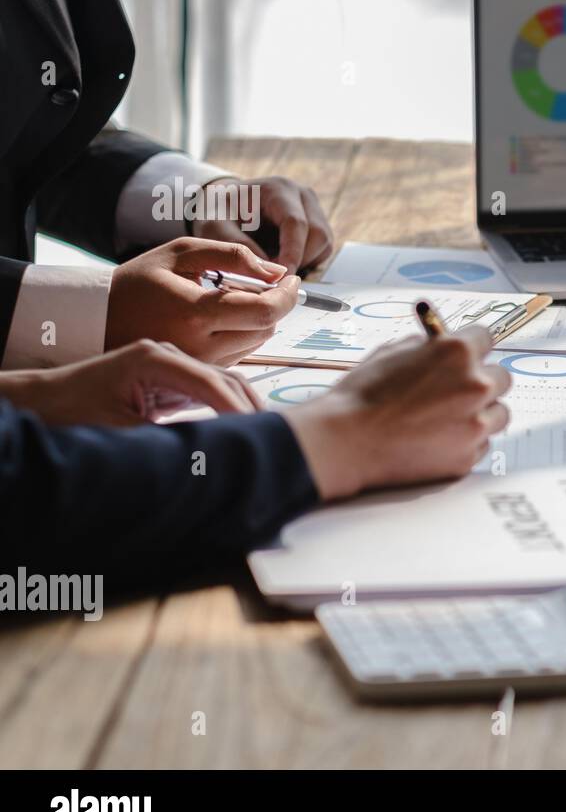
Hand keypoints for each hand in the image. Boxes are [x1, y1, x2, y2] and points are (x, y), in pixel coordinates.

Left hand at [0, 339, 259, 426]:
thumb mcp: (119, 429)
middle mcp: (168, 355)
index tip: (256, 434)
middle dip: (249, 407)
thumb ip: (165, 439)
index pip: (210, 383)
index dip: (235, 410)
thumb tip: (206, 456)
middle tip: (273, 437)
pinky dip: (229, 409)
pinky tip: (243, 428)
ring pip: (223, 384)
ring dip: (244, 407)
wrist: (47, 400)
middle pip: (225, 378)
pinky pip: (210, 392)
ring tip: (267, 435)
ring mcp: (172, 366)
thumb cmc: (73, 410)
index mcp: (155, 358)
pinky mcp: (172, 381)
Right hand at [107, 237, 299, 365]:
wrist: (98, 321)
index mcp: (195, 312)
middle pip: (267, 327)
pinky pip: (241, 353)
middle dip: (272, 303)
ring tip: (230, 298)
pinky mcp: (201, 373)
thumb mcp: (180, 253)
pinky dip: (243, 332)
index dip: (288, 294)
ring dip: (258, 318)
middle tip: (258, 282)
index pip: (265, 311)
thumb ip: (233, 256)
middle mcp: (201, 346)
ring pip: (257, 341)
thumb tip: (278, 272)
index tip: (292, 279)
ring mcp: (201, 364)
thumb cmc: (138, 282)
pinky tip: (221, 317)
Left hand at [194, 176, 333, 272]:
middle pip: (317, 234)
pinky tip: (282, 260)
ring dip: (304, 262)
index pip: (296, 223)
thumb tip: (269, 272)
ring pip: (323, 244)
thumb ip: (238, 247)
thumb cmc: (220, 213)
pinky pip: (322, 250)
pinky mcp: (317, 225)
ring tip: (274, 265)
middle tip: (274, 276)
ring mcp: (313, 210)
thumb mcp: (216, 228)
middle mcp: (302, 196)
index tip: (282, 278)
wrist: (227, 205)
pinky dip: (306, 262)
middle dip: (299, 260)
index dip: (292, 253)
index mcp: (278, 190)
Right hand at [283, 327, 511, 499]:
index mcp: (457, 352)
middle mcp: (475, 386)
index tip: (470, 353)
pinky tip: (438, 439)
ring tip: (448, 417)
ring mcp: (475, 424)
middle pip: (501, 378)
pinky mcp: (467, 456)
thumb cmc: (362, 396)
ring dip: (481, 412)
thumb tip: (441, 344)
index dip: (473, 347)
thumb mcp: (393, 352)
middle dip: (482, 380)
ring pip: (499, 413)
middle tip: (458, 389)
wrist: (346, 441)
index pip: (487, 338)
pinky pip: (482, 444)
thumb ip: (427, 347)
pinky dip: (467, 441)